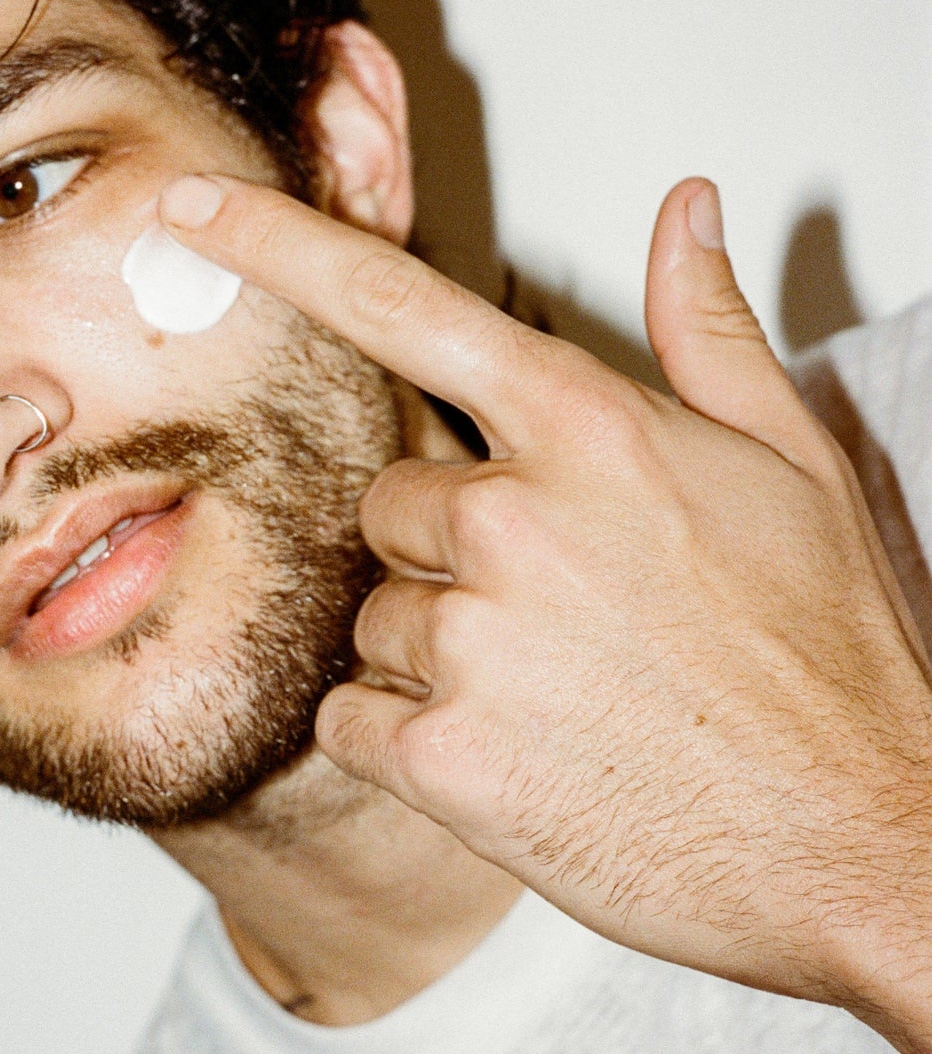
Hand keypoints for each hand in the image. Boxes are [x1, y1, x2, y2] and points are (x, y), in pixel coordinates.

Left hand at [159, 172, 931, 1053]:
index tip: (189, 209)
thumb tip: (685, 208)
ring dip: (440, 654)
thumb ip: (706, 326)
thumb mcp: (792, 464)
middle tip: (563, 607)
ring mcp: (473, 642)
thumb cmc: (829, 655)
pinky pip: (352, 718)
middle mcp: (512, 519)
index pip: (394, 304)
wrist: (863, 846)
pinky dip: (411, 740)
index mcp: (586, 430)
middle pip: (387, 504)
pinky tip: (519, 755)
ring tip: (561, 688)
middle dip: (449, 550)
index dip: (276, 244)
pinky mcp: (445, 760)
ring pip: (373, 618)